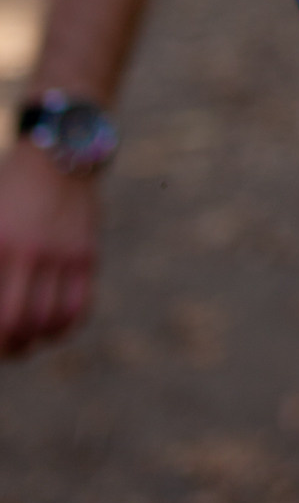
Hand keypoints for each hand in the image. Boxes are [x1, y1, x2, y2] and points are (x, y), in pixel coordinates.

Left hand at [0, 142, 98, 357]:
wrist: (58, 154)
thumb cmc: (10, 192)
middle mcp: (30, 252)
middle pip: (18, 323)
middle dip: (10, 346)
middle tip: (6, 349)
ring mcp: (62, 254)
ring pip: (50, 321)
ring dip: (36, 340)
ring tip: (28, 340)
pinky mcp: (87, 254)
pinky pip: (80, 306)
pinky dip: (65, 327)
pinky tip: (54, 327)